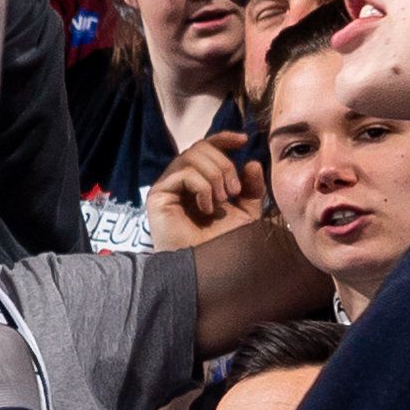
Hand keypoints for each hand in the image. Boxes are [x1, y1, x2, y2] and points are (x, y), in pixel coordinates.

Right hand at [147, 130, 269, 249]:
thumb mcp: (246, 212)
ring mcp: (167, 187)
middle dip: (224, 165)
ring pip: (192, 156)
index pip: (205, 147)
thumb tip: (251, 162)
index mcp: (198, 181)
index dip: (223, 138)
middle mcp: (179, 181)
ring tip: (222, 200)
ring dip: (215, 175)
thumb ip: (251, 188)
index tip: (244, 140)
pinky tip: (208, 209)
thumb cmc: (224, 246)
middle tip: (234, 192)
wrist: (208, 270)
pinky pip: (183, 173)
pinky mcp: (158, 196)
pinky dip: (202, 187)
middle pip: (200, 147)